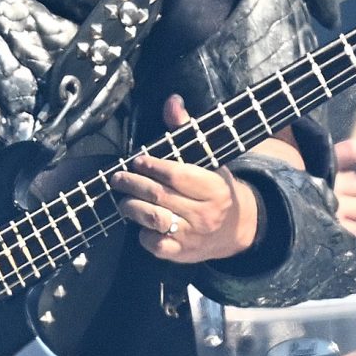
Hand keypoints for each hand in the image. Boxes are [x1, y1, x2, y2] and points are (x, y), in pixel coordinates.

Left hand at [111, 96, 261, 263]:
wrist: (237, 230)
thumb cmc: (216, 189)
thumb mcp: (209, 159)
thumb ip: (186, 130)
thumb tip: (172, 101)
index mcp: (214, 187)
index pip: (177, 175)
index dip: (152, 166)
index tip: (138, 161)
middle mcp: (205, 213)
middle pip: (159, 196)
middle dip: (133, 184)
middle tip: (118, 178)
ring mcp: (193, 235)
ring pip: (153, 219)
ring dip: (132, 207)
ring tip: (124, 200)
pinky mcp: (182, 253)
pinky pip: (154, 243)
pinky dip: (142, 233)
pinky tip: (140, 223)